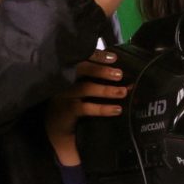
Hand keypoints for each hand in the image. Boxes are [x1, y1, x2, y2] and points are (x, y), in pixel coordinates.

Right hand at [45, 49, 127, 164]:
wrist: (56, 127)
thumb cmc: (74, 103)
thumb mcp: (85, 90)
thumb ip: (100, 82)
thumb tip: (128, 83)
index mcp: (71, 72)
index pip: (84, 59)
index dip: (98, 56)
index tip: (114, 58)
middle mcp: (67, 80)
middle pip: (83, 69)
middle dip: (102, 70)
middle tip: (120, 74)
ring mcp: (65, 95)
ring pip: (86, 88)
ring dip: (106, 90)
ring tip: (123, 92)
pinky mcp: (68, 110)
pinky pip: (86, 108)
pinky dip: (103, 108)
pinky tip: (116, 109)